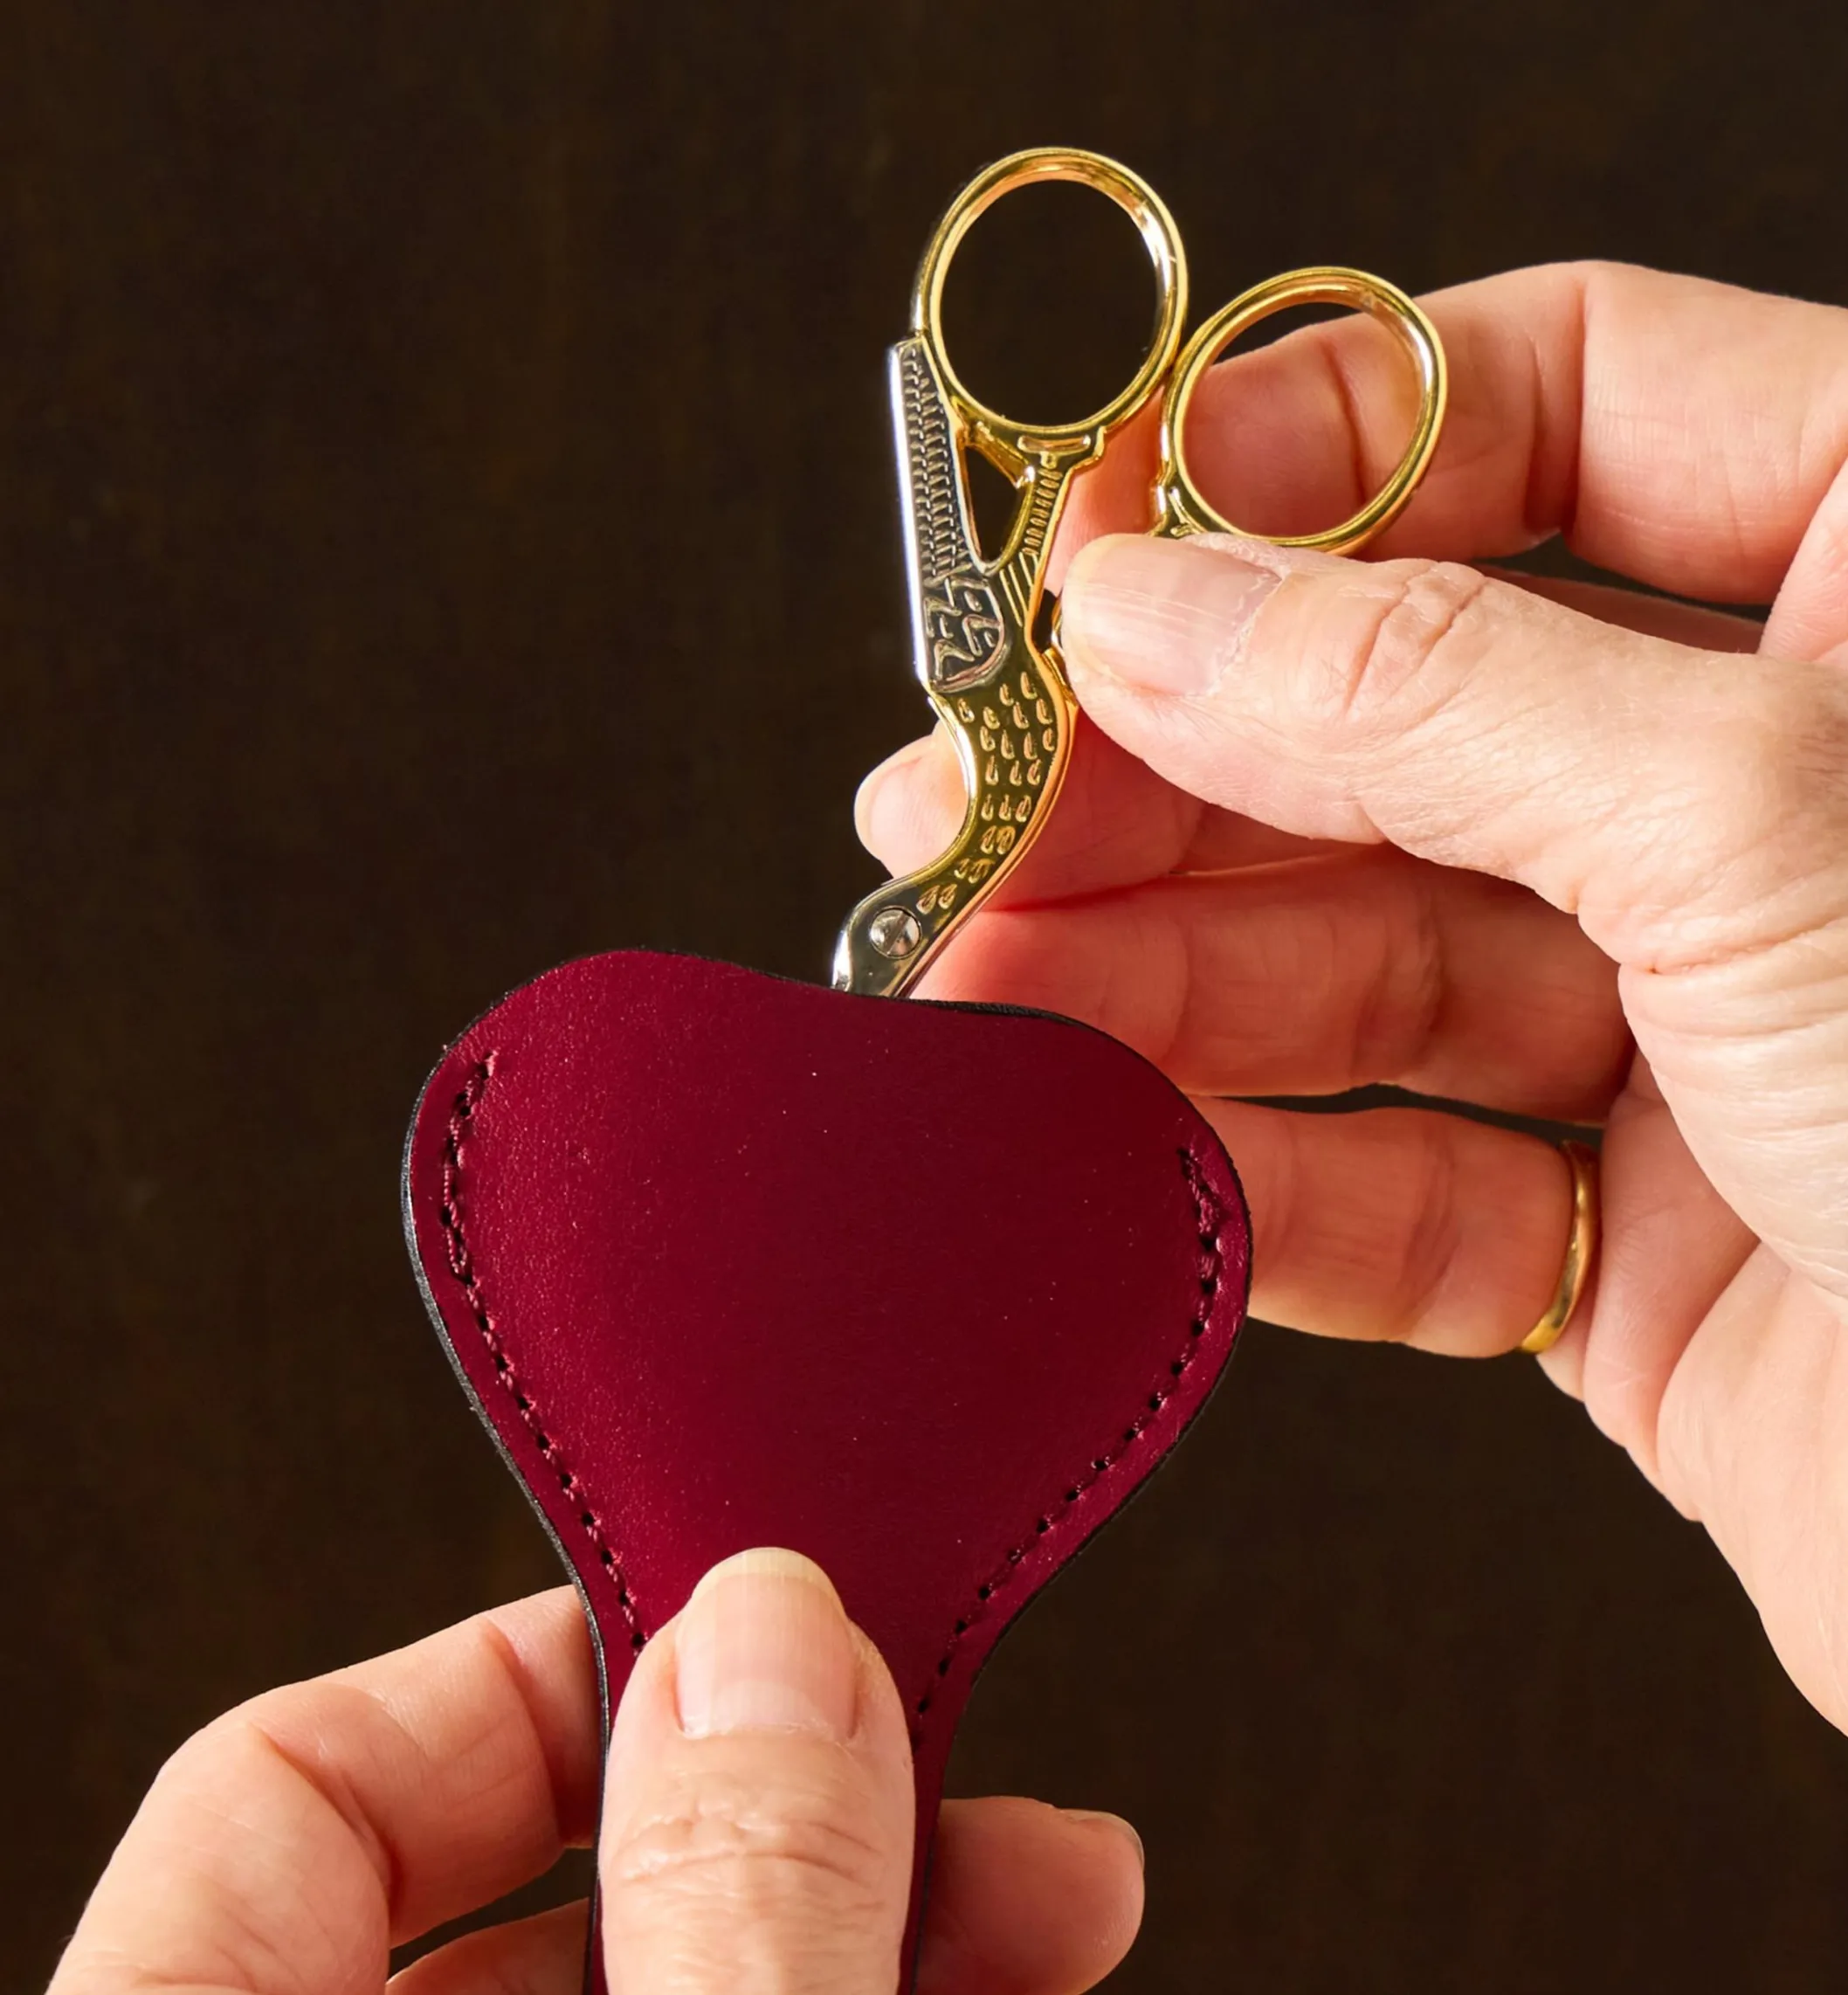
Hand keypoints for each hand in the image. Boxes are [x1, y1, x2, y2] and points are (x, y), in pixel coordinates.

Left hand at [50, 1551, 1141, 1993]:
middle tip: (950, 1740)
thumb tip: (772, 1647)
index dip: (528, 1662)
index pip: (295, 1782)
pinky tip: (1003, 1972)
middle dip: (776, 1787)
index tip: (742, 1622)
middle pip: (527, 1880)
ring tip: (1051, 1889)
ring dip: (869, 1897)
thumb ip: (715, 1919)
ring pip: (668, 1981)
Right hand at [858, 262, 1847, 1730]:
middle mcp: (1783, 786)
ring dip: (1161, 988)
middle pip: (1401, 708)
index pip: (1564, 397)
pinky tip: (1131, 1164)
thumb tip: (1153, 607)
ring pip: (1370, 958)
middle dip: (1168, 770)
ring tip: (988, 999)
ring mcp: (1706, 1019)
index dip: (1314, 449)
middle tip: (976, 809)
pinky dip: (1261, 1182)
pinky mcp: (1645, 1236)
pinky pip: (1410, 1181)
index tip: (1109, 539)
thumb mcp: (1756, 818)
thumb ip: (1423, 693)